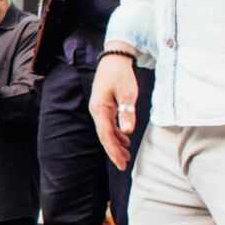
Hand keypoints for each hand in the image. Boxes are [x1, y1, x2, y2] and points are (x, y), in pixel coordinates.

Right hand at [90, 53, 140, 169]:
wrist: (114, 60)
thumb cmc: (120, 75)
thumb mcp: (128, 93)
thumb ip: (127, 113)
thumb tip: (127, 131)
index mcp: (100, 109)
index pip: (106, 135)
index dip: (113, 151)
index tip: (121, 163)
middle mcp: (97, 111)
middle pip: (104, 136)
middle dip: (114, 151)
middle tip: (123, 165)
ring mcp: (100, 109)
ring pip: (106, 131)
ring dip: (116, 144)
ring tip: (126, 156)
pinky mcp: (105, 106)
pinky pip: (109, 124)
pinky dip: (116, 134)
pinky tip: (125, 140)